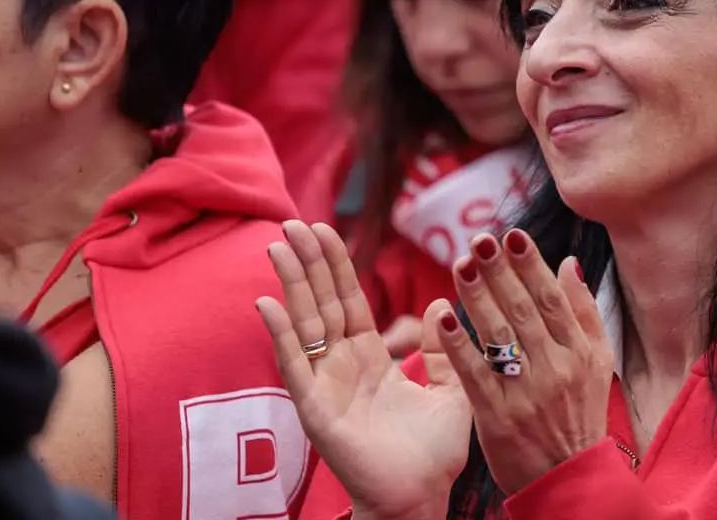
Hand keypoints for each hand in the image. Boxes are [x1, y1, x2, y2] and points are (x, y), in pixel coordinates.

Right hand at [257, 221, 472, 519]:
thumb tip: (440, 305)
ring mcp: (325, 387)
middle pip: (321, 304)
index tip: (324, 228)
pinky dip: (280, 334)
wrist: (421, 498)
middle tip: (291, 223)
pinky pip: (294, 366)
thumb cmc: (434, 454)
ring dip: (290, 285)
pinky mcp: (316, 410)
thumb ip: (443, 349)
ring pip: (304, 325)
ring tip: (277, 245)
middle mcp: (342, 368)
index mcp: (371, 360)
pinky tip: (266, 303)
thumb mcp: (451, 390)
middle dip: (308, 264)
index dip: (336, 266)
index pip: (348, 303)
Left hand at [437, 229, 613, 494]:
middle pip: (524, 310)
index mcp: (581, 352)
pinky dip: (459, 345)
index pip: (553, 299)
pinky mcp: (498, 417)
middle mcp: (556, 368)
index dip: (531, 265)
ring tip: (460, 265)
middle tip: (479, 239)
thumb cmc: (580, 415)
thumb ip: (584, 312)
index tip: (512, 235)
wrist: (568, 479)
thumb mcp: (598, 363)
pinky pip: (475, 374)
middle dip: (500, 272)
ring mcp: (526, 393)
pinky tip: (442, 318)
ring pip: (499, 336)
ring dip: (478, 297)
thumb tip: (568, 263)